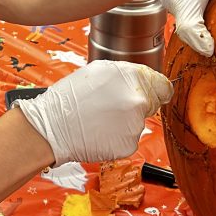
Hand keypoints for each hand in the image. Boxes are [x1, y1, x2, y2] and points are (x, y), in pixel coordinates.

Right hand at [12, 60, 171, 165]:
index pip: (162, 85)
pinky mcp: (129, 144)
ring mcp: (135, 125)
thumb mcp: (97, 71)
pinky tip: (100, 131)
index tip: (148, 93)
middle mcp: (137, 101)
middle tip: (111, 106)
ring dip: (125, 121)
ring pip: (138, 122)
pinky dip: (118, 136)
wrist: (53, 127)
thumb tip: (142, 79)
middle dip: (135, 105)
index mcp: (132, 78)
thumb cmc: (68, 98)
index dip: (154, 89)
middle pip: (151, 104)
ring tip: (100, 117)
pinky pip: (129, 138)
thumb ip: (126, 74)